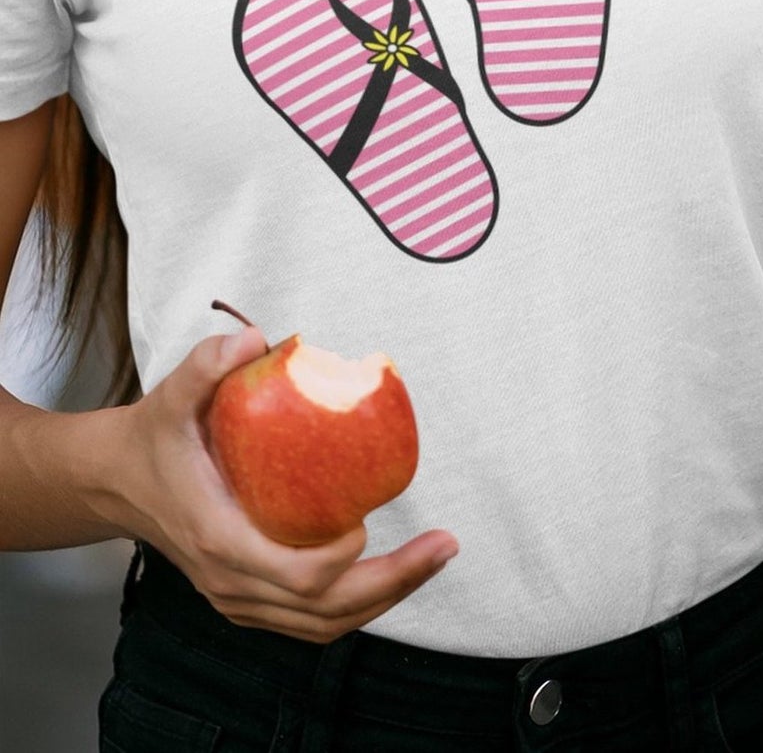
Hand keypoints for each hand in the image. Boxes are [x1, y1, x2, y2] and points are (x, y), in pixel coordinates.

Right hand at [104, 324, 458, 644]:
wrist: (115, 481)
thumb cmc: (155, 438)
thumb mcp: (172, 394)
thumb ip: (208, 364)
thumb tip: (257, 340)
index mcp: (220, 539)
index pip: (295, 575)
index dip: (340, 559)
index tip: (368, 520)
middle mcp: (232, 581)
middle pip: (325, 611)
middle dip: (394, 582)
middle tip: (447, 544)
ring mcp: (240, 596)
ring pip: (323, 624)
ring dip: (386, 596)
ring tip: (436, 556)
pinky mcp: (250, 597)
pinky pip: (312, 618)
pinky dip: (359, 602)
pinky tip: (398, 569)